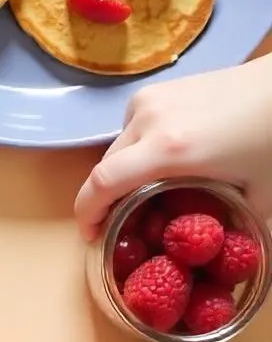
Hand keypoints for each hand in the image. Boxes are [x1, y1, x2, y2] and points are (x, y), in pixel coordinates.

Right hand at [74, 55, 271, 239]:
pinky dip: (137, 148)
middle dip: (105, 198)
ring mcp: (149, 100)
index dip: (87, 213)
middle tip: (123, 223)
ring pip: (117, 146)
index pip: (103, 182)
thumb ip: (230, 227)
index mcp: (169, 150)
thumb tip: (214, 252)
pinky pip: (132, 127)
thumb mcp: (259, 196)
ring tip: (147, 191)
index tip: (91, 236)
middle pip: (105, 165)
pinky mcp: (157, 89)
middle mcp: (148, 120)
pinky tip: (165, 157)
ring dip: (123, 172)